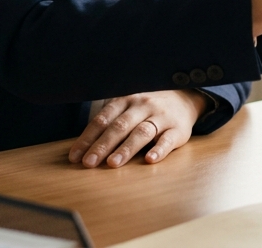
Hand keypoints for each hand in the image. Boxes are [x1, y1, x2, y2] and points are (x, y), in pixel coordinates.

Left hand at [68, 90, 207, 168]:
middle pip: (120, 126)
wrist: (186, 98)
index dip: (88, 138)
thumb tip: (82, 148)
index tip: (75, 156)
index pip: (103, 119)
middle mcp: (143, 106)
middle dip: (102, 145)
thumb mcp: (129, 106)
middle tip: (89, 163)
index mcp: (126, 100)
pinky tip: (149, 160)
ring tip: (112, 163)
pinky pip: (168, 140)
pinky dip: (159, 150)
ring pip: (142, 132)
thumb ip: (110, 121)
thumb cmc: (149, 108)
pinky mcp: (178, 129)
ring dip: (126, 148)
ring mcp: (161, 117)